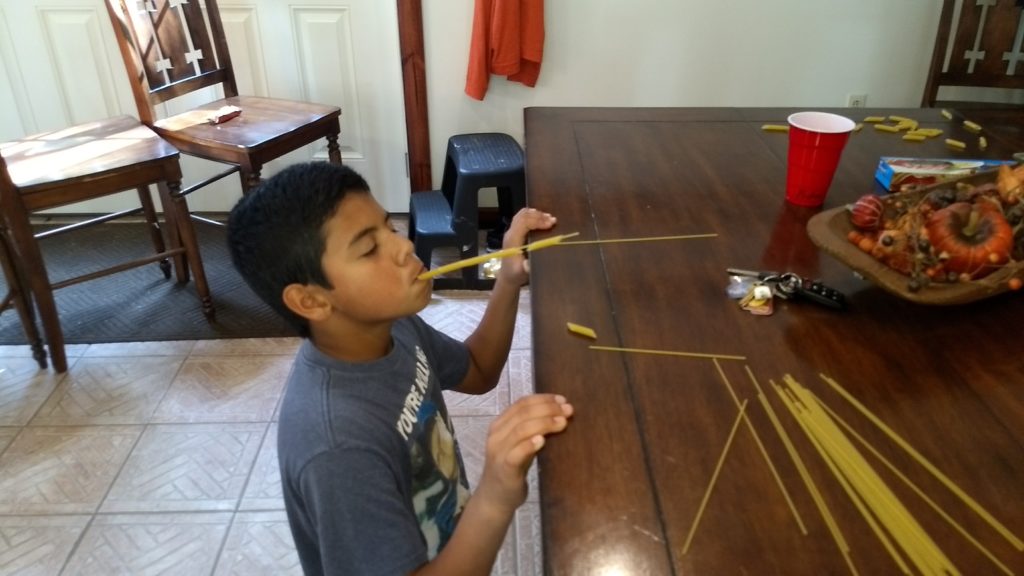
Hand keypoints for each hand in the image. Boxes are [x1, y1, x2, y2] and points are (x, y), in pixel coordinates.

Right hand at [473, 394, 572, 514]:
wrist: (495, 497)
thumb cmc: (512, 468)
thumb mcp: (520, 444)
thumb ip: (532, 429)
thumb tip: (560, 413)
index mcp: (500, 424)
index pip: (521, 403)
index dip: (543, 399)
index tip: (563, 400)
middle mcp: (496, 435)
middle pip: (523, 413)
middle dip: (548, 409)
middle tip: (568, 410)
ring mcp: (498, 451)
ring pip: (521, 429)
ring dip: (544, 423)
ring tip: (562, 422)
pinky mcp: (504, 468)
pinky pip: (516, 453)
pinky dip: (530, 444)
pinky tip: (542, 441)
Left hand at [498, 208, 556, 286]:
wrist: (507, 276)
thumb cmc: (516, 274)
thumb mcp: (521, 273)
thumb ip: (525, 268)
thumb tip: (530, 264)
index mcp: (512, 240)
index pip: (524, 223)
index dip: (538, 221)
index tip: (551, 224)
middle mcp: (510, 233)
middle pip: (523, 216)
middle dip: (539, 216)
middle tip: (553, 220)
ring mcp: (511, 231)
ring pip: (522, 214)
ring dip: (536, 214)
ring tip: (549, 218)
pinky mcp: (514, 231)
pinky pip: (522, 217)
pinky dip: (532, 215)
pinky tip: (541, 218)